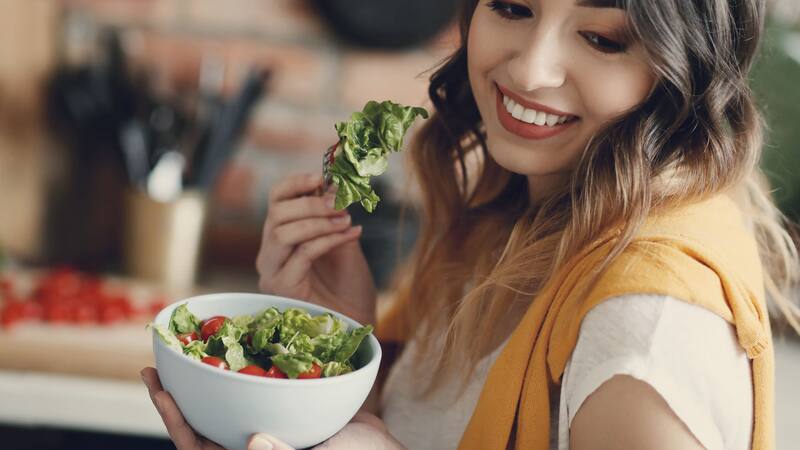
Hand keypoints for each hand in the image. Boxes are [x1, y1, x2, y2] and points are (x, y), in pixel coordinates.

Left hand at [141, 367, 403, 449]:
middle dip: (181, 391)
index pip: (198, 445)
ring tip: (192, 347)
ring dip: (211, 375)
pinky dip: (251, 364)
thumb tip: (253, 440)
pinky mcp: (288, 407)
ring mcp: (268, 425)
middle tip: (159, 361)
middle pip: (205, 419)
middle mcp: (252, 442)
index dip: (175, 418)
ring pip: (229, 400)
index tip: (159, 387)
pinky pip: (262, 384)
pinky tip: (246, 342)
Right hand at [256, 173, 376, 324]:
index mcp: (281, 237)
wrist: (358, 321)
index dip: (295, 183)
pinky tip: (351, 234)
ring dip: (319, 221)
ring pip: (283, 232)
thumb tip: (336, 182)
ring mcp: (273, 272)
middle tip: (341, 202)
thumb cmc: (349, 285)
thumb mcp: (344, 240)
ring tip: (347, 220)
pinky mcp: (282, 288)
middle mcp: (270, 253)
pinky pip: (302, 253)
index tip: (321, 176)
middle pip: (276, 213)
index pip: (276, 200)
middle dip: (311, 203)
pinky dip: (328, 239)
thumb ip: (335, 214)